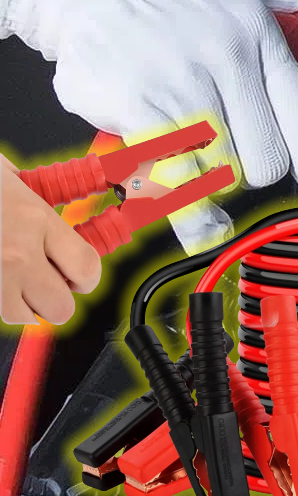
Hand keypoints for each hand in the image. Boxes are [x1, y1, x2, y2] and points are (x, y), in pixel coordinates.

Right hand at [0, 0, 297, 253]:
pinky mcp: (135, 106)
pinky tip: (182, 208)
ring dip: (210, 179)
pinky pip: (172, 178)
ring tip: (191, 153)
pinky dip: (180, 205)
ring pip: (221, 174)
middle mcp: (228, 59)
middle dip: (254, 172)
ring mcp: (182, 85)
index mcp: (259, 34)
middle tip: (232, 156)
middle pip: (266, 160)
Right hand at [1, 154, 101, 323]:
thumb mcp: (10, 178)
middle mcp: (15, 254)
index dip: (88, 274)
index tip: (82, 272)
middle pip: (59, 306)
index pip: (86, 267)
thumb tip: (59, 214)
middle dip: (58, 297)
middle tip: (51, 280)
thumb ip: (39, 202)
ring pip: (20, 317)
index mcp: (35, 220)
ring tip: (16, 280)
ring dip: (23, 304)